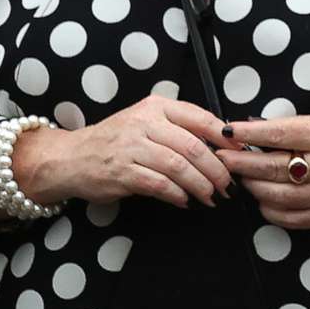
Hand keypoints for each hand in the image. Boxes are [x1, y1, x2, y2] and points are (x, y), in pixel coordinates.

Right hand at [14, 94, 234, 209]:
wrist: (70, 157)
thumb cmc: (117, 142)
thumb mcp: (147, 123)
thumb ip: (179, 129)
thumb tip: (222, 147)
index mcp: (156, 107)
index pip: (201, 118)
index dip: (224, 139)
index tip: (239, 155)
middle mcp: (144, 123)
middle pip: (193, 146)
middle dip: (217, 169)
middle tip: (228, 185)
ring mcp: (131, 147)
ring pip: (179, 166)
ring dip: (200, 185)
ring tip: (211, 196)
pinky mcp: (122, 172)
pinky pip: (159, 184)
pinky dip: (177, 195)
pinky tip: (185, 201)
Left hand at [220, 113, 309, 229]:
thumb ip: (299, 127)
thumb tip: (259, 129)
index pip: (278, 133)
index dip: (248, 133)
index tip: (227, 132)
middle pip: (270, 166)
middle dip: (239, 161)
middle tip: (220, 156)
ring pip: (274, 194)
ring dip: (251, 185)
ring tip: (242, 176)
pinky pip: (289, 218)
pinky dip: (269, 209)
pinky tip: (263, 199)